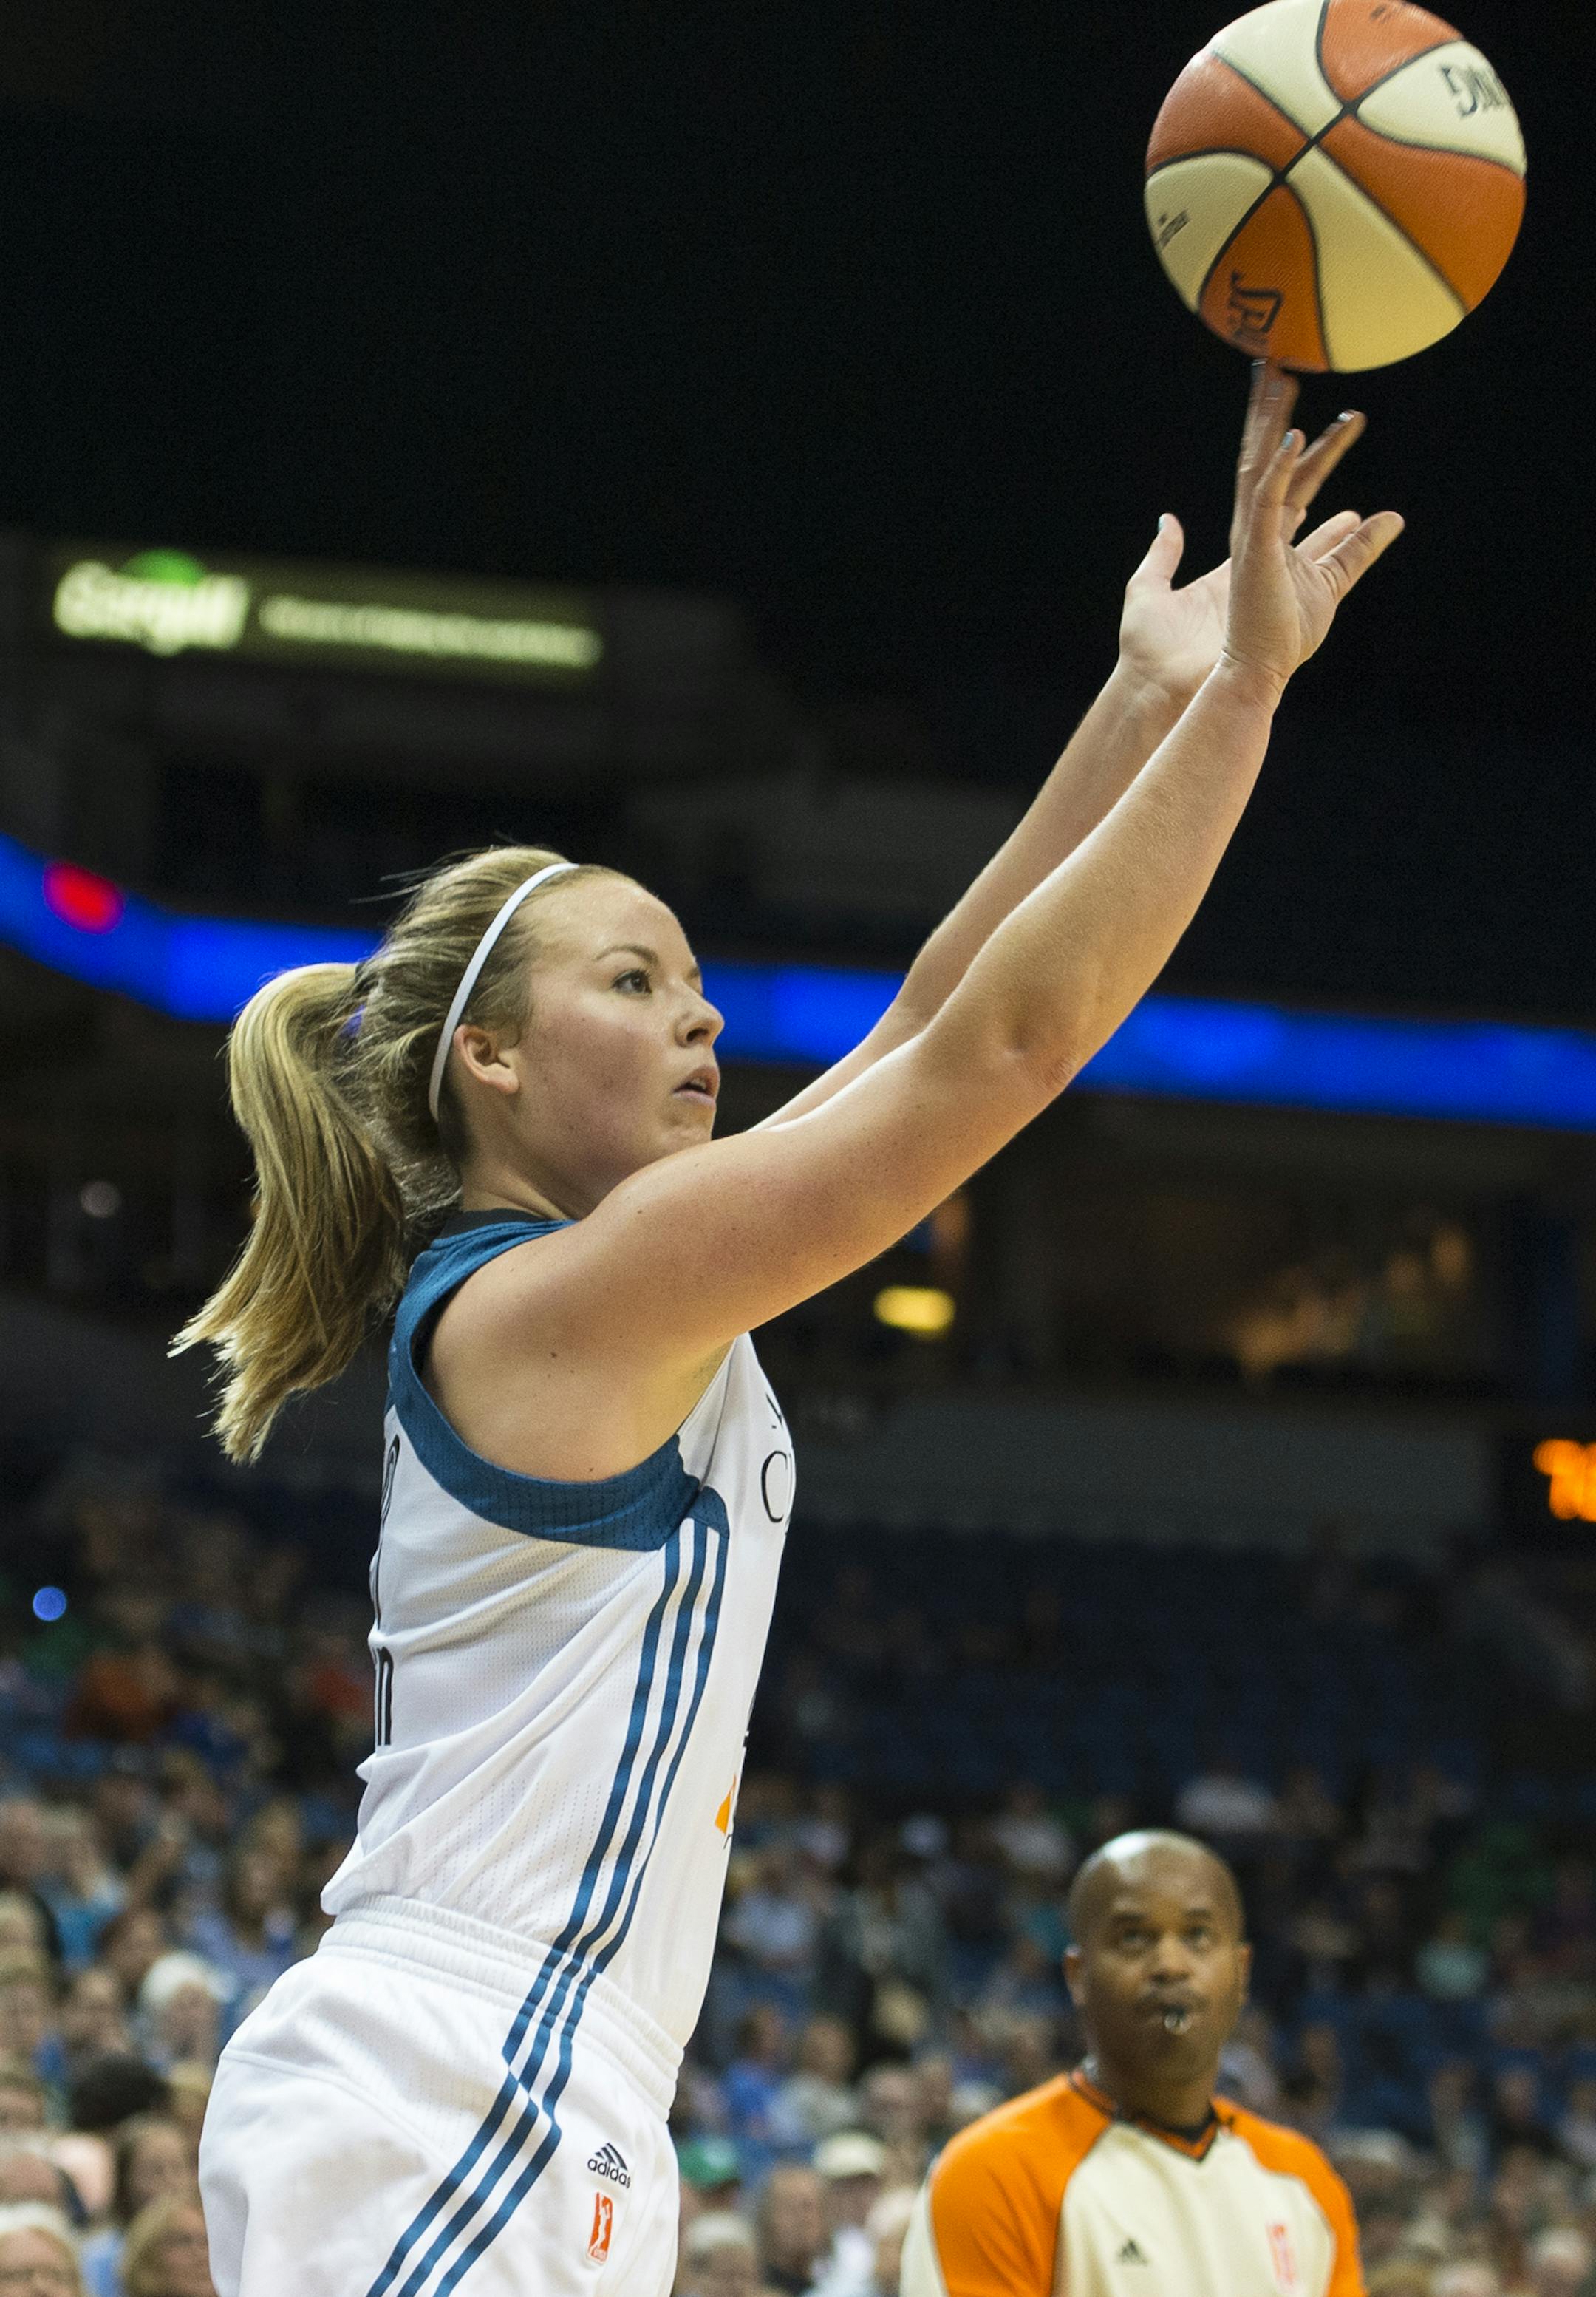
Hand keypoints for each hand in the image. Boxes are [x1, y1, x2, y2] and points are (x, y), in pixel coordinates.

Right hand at [1220, 361, 1402, 699]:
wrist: (1255, 670)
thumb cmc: (1284, 635)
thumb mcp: (1333, 580)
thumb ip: (1357, 548)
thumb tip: (1389, 517)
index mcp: (1272, 533)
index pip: (1295, 478)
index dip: (1318, 446)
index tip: (1344, 417)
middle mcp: (1257, 527)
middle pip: (1269, 459)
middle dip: (1275, 415)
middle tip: (1286, 369)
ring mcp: (1252, 536)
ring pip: (1260, 467)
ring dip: (1269, 424)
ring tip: (1281, 380)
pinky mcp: (1254, 552)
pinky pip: (1266, 500)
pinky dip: (1280, 469)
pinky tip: (1297, 437)